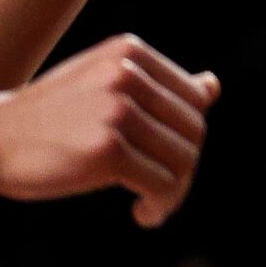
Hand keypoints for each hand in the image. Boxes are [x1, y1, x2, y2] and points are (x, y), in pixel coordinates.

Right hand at [0, 35, 220, 225]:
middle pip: (193, 128)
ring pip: (183, 158)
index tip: (166, 159)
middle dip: (184, 166)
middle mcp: (127, 74)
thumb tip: (213, 86)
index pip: (194, 98)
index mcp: (130, 52)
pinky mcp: (106, 151)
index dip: (187, 135)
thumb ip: (158, 87)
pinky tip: (144, 214)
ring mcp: (117, 111)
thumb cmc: (52, 116)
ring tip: (153, 205)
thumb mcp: (102, 85)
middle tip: (162, 190)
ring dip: (175, 191)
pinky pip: (162, 183)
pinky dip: (161, 205)